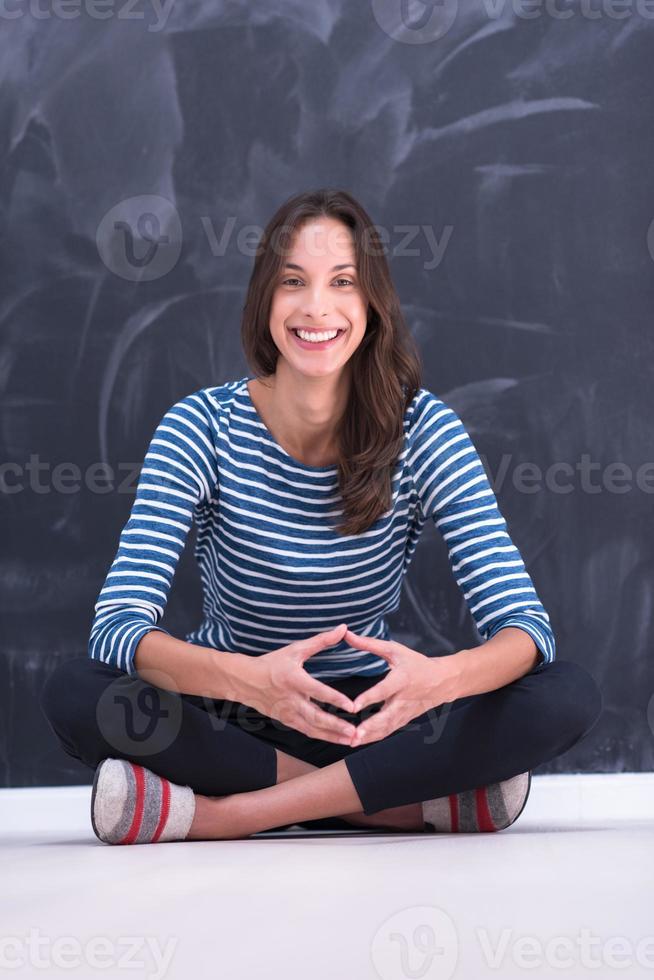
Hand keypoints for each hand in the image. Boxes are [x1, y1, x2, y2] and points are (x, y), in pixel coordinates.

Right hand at [234, 623, 359, 744]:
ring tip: (351, 740)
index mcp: (294, 680)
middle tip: (355, 732)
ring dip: (332, 736)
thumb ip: (321, 640)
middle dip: (336, 726)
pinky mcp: (286, 721)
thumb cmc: (272, 663)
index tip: (351, 707)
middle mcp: (291, 699)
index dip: (335, 699)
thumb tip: (343, 628)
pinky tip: (337, 739)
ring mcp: (287, 713)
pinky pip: (306, 731)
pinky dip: (322, 737)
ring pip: (312, 729)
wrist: (245, 680)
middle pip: (316, 717)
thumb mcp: (295, 649)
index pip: (318, 691)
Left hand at [343, 629, 461, 746]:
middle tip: (354, 735)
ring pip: (387, 727)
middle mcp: (403, 699)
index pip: (383, 690)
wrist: (442, 681)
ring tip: (352, 741)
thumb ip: (370, 644)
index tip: (354, 706)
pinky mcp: (405, 720)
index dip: (369, 698)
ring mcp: (405, 712)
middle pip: (386, 716)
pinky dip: (375, 737)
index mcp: (401, 679)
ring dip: (370, 736)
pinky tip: (359, 741)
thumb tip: (347, 634)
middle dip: (370, 727)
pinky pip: (389, 731)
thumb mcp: (395, 650)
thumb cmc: (416, 663)